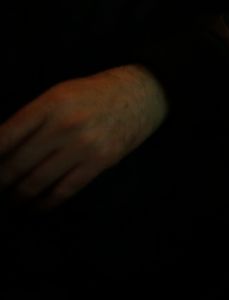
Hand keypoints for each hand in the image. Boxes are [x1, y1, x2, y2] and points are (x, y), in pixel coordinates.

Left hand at [0, 65, 168, 208]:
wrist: (144, 92)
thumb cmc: (94, 93)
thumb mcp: (59, 94)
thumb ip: (31, 119)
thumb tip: (1, 151)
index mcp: (51, 103)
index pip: (5, 137)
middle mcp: (66, 124)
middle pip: (16, 164)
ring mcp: (84, 145)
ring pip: (36, 182)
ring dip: (16, 197)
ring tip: (8, 202)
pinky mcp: (101, 161)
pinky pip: (64, 190)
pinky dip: (44, 203)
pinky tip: (34, 207)